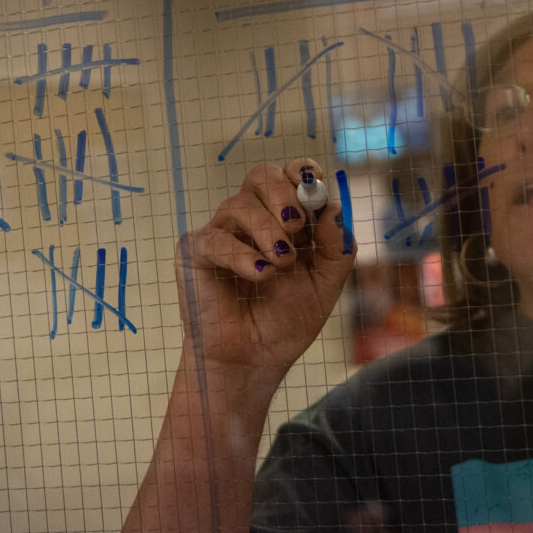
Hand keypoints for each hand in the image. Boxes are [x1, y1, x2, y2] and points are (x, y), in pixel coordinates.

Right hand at [174, 158, 354, 381]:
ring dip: (267, 231)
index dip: (302, 172)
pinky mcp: (196, 253)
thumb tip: (334, 208)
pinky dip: (242, 255)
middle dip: (283, 195)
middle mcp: (252, 219)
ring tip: (282, 263)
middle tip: (296, 227)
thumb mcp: (325, 285)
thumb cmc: (287, 321)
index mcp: (284, 219)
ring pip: (239, 204)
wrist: (254, 360)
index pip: (289, 174)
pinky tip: (260, 275)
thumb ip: (337, 248)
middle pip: (261, 175)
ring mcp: (222, 232)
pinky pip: (216, 238)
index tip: (316, 184)